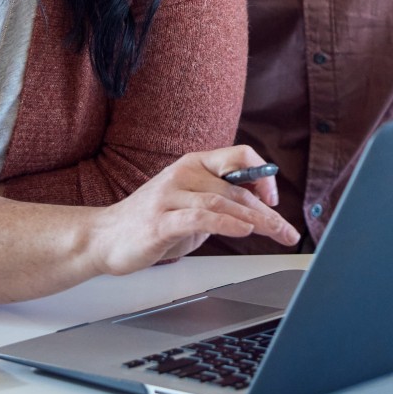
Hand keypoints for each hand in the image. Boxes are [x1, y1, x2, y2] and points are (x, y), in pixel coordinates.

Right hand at [89, 146, 299, 275]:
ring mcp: (170, 195)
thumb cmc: (153, 222)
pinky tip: (243, 231)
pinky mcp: (160, 220)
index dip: (263, 173)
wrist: (105, 238)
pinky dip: (226, 223)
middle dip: (268, 211)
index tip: (273, 199)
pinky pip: (200, 217)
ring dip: (255, 220)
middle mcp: (183, 173)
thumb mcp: (193, 206)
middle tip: (287, 231)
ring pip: (223, 201)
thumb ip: (222, 201)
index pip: (239, 155)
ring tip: (274, 233)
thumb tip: (261, 206)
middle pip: (237, 187)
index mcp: (194, 164)